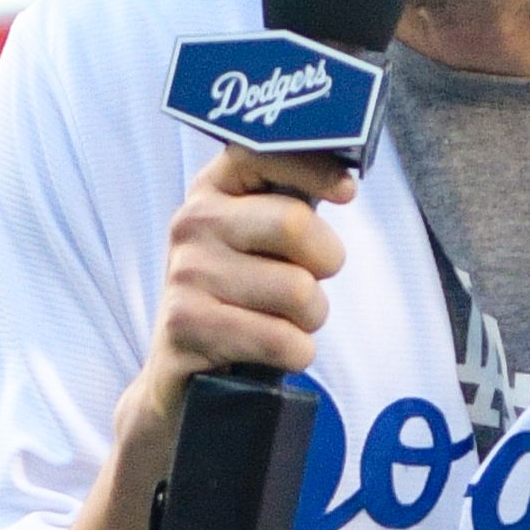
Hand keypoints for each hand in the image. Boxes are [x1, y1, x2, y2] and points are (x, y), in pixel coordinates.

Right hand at [130, 146, 356, 437]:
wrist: (182, 376)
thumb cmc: (241, 298)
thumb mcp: (260, 242)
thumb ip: (294, 202)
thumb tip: (345, 177)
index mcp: (213, 189)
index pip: (266, 152)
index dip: (315, 169)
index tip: (346, 192)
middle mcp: (192, 222)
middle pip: (295, 225)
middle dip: (324, 265)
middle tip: (307, 285)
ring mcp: (185, 273)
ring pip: (298, 291)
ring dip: (310, 320)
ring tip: (282, 323)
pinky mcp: (187, 326)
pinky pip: (280, 339)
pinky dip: (295, 353)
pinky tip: (274, 352)